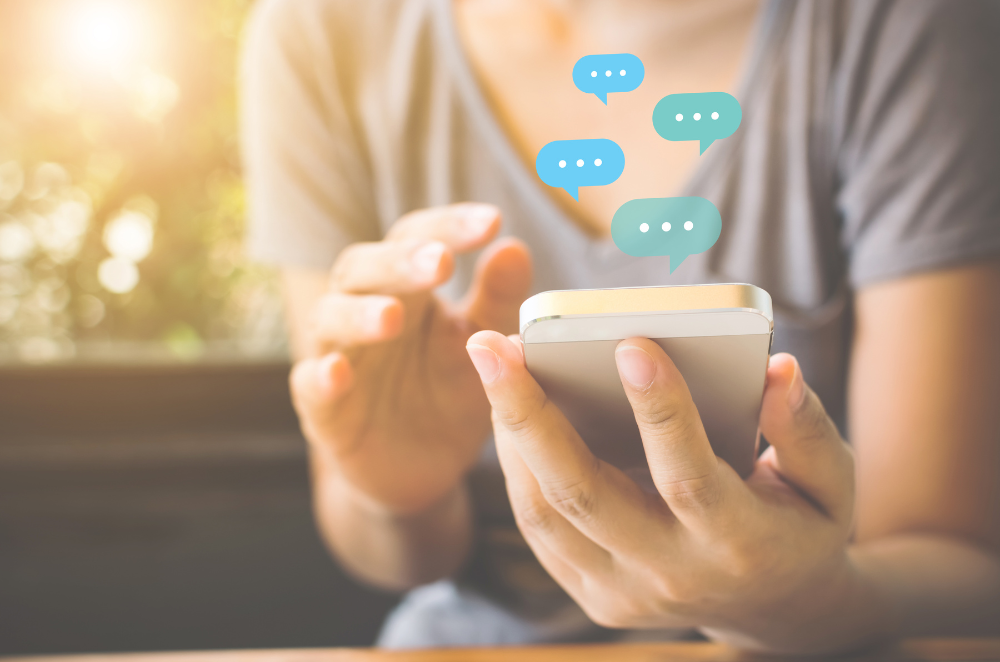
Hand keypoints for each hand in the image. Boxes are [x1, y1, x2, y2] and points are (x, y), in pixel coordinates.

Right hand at [290, 204, 531, 515]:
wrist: (423, 467)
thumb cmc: (450, 390)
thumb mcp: (484, 347)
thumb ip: (497, 300)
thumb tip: (515, 247)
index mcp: (407, 287)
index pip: (417, 238)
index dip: (448, 226)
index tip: (491, 222)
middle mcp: (363, 309)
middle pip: (365, 268)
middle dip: (400, 262)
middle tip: (440, 261)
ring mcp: (338, 356)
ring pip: (330, 319)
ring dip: (359, 314)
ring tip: (393, 318)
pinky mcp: (323, 410)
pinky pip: (309, 386)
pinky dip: (321, 377)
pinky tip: (339, 372)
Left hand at [466, 332, 881, 652]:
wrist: (773, 611)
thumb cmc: (800, 528)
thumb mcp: (829, 484)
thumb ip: (805, 428)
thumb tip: (776, 367)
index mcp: (738, 544)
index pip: (687, 476)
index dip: (661, 410)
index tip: (629, 341)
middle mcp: (670, 574)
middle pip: (583, 494)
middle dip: (530, 413)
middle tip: (492, 344)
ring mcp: (622, 592)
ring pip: (544, 511)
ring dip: (509, 433)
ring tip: (492, 362)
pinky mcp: (591, 592)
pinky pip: (538, 527)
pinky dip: (515, 465)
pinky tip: (507, 407)